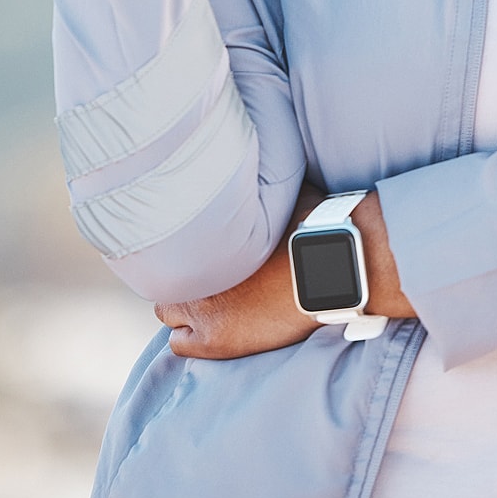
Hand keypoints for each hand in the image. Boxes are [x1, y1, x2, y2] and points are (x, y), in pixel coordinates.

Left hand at [154, 184, 416, 359]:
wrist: (330, 269)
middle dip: (185, 276)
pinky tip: (215, 327)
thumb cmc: (312, 226)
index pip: (170, 239)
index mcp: (207, 232)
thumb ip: (264, 185)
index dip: (190, 247)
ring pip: (167, 311)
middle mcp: (195, 267)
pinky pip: (180, 343)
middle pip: (167, 275)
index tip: (202, 248)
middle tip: (207, 276)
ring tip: (209, 303)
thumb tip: (261, 154)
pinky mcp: (214, 339)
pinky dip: (193, 336)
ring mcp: (200, 306)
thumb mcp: (285, 191)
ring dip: (186, 307)